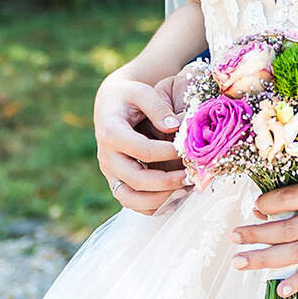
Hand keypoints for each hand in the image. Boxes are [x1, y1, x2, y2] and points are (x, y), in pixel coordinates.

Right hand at [92, 70, 188, 214]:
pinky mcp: (115, 181)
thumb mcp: (141, 92)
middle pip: (135, 179)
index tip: (187, 151)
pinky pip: (130, 202)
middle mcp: (107, 156)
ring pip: (129, 198)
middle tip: (191, 176)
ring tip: (184, 191)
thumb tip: (175, 127)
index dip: (167, 153)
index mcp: (111, 132)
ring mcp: (109, 172)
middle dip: (166, 182)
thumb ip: (157, 107)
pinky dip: (151, 206)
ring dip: (158, 200)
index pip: (142, 150)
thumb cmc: (128, 96)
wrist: (109, 105)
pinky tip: (174, 198)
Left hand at [231, 175, 297, 295]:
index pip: (291, 196)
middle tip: (232, 238)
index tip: (253, 206)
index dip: (267, 202)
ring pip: (297, 251)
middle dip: (256, 234)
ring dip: (265, 258)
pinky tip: (279, 290)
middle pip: (288, 228)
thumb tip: (268, 205)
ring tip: (240, 262)